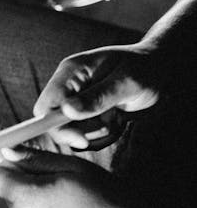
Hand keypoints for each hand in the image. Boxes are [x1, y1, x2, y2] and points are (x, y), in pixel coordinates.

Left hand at [0, 150, 142, 207]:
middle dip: (27, 186)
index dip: (1, 168)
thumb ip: (34, 159)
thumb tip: (7, 152)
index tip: (18, 164)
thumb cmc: (106, 198)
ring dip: (39, 206)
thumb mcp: (73, 168)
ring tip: (73, 206)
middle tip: (61, 184)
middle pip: (9, 196)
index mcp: (27, 198)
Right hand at [33, 45, 160, 149]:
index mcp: (71, 72)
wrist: (160, 69)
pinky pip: (86, 132)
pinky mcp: (88, 111)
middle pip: (54, 122)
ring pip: (72, 130)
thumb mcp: (126, 82)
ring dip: (96, 130)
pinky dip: (102, 132)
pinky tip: (118, 118)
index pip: (46, 105)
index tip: (81, 139)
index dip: (56, 126)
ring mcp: (78, 99)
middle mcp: (69, 86)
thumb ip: (98, 97)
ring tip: (117, 116)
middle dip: (79, 131)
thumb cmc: (145, 69)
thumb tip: (66, 111)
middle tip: (109, 125)